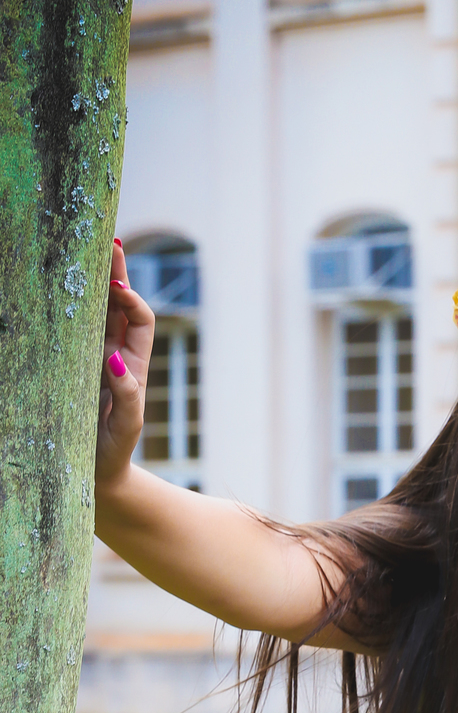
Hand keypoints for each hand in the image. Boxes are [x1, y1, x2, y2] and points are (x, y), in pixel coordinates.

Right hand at [97, 239, 154, 492]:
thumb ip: (127, 393)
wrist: (96, 472)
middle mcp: (115, 354)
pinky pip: (74, 331)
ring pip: (96, 312)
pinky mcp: (73, 366)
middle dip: (115, 272)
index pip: (140, 318)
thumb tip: (115, 358)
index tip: (117, 285)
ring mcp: (93, 358)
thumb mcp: (127, 424)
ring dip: (95, 282)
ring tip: (88, 250)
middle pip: (119, 304)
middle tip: (108, 240)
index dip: (132, 298)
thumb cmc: (114, 449)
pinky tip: (61, 288)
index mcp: (133, 363)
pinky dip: (72, 307)